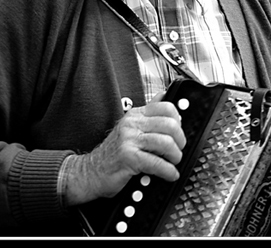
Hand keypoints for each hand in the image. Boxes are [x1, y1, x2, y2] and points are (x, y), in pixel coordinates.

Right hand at [64, 94, 186, 205]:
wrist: (89, 172)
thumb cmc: (113, 154)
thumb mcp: (130, 129)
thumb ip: (147, 114)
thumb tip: (164, 96)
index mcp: (135, 115)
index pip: (166, 107)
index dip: (179, 121)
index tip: (179, 132)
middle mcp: (132, 124)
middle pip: (170, 124)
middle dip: (180, 140)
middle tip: (178, 150)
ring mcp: (129, 139)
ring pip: (165, 142)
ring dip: (175, 156)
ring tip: (174, 162)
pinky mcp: (128, 157)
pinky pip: (157, 162)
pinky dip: (168, 171)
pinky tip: (169, 174)